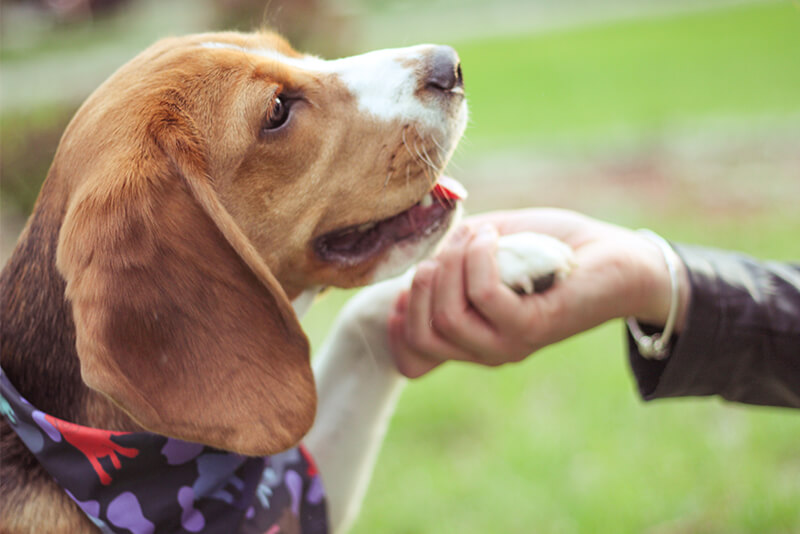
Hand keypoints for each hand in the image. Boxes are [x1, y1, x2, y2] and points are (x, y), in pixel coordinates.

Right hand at [388, 208, 689, 377]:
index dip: (397, 322)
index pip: (413, 358)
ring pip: (449, 317)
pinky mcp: (533, 327)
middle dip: (421, 285)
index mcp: (470, 338)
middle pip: (423, 335)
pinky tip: (494, 237)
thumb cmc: (545, 249)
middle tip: (446, 250)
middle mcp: (485, 349)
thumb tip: (412, 266)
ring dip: (453, 265)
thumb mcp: (481, 253)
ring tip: (478, 236)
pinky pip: (485, 295)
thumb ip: (446, 262)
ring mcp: (508, 343)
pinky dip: (480, 258)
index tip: (412, 281)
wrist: (612, 255)